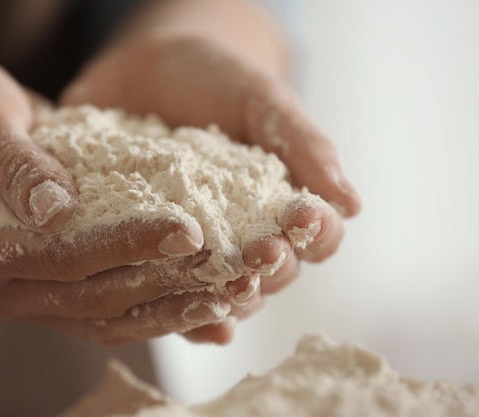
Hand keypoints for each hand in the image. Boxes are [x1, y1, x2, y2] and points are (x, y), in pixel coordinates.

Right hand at [0, 51, 234, 343]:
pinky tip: (202, 304)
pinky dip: (155, 308)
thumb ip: (16, 165)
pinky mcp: (52, 288)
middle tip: (225, 266)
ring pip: (107, 316)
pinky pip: (108, 310)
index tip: (188, 229)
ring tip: (228, 293)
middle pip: (92, 299)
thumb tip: (56, 208)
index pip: (63, 258)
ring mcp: (25, 295)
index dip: (128, 245)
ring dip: (169, 308)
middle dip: (162, 282)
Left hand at [60, 5, 360, 342]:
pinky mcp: (154, 249)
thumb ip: (305, 146)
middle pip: (275, 272)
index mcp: (284, 201)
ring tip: (225, 287)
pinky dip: (177, 308)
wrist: (144, 70)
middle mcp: (247, 232)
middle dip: (273, 266)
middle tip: (261, 252)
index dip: (318, 232)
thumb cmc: (214, 80)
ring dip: (230, 295)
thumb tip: (352, 204)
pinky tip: (178, 312)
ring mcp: (201, 245)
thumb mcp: (262, 101)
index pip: (318, 235)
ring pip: (226, 290)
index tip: (304, 216)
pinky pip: (169, 291)